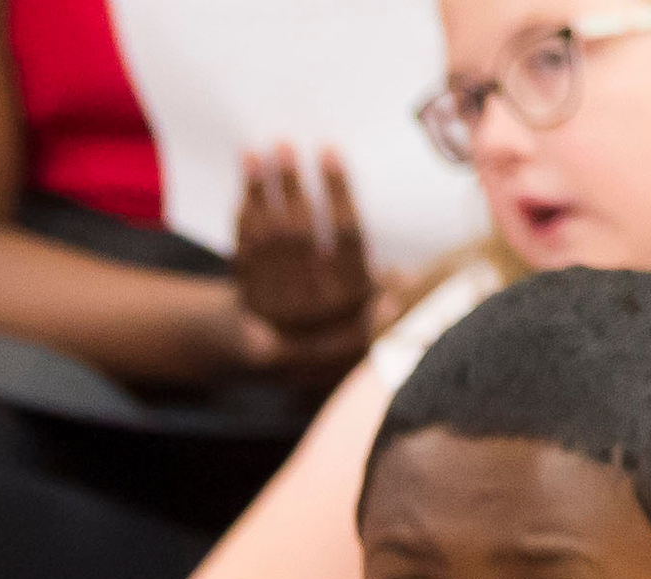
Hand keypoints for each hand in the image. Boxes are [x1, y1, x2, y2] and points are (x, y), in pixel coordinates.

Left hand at [228, 146, 380, 379]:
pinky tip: (245, 191)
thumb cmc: (344, 318)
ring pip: (267, 239)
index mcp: (353, 297)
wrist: (296, 362)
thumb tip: (408, 281)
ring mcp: (277, 304)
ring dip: (260, 194)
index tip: (329, 150)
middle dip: (291, 185)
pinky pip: (243, 254)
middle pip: (301, 233)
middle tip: (284, 145)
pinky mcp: (248, 303)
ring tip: (254, 155)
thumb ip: (384, 286)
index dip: (339, 189)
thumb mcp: (371, 308)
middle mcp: (315, 304)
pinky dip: (242, 221)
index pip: (348, 233)